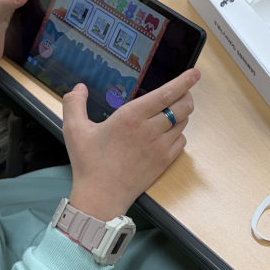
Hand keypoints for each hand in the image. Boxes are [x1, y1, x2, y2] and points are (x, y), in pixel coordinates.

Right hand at [63, 69, 200, 221]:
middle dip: (186, 95)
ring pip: (183, 123)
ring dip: (181, 113)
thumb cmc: (89, 163)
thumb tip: (79, 87)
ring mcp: (160, 147)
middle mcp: (150, 130)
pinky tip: (168, 132)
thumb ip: (74, 104)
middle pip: (182, 106)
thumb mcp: (74, 130)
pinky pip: (181, 141)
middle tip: (180, 92)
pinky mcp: (164, 161)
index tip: (195, 73)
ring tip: (170, 111)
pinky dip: (179, 133)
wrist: (101, 196)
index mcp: (131, 117)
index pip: (166, 94)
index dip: (184, 81)